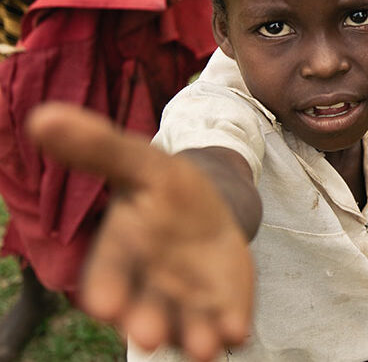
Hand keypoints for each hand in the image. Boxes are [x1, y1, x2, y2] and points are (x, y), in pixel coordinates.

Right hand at [27, 103, 252, 361]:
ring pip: (185, 327)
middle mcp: (147, 286)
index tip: (103, 304)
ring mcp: (186, 301)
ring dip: (192, 339)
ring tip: (202, 350)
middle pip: (143, 310)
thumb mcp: (139, 161)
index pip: (106, 276)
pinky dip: (231, 330)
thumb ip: (98, 148)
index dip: (105, 289)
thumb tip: (42, 116)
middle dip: (145, 322)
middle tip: (147, 335)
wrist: (209, 205)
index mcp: (119, 253)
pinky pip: (225, 323)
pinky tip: (237, 333)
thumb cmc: (164, 187)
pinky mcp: (222, 306)